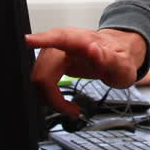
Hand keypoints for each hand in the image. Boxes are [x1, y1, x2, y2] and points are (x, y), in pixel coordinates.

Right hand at [26, 27, 146, 116]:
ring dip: (51, 99)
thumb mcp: (122, 64)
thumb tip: (92, 50)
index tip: (26, 41)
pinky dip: (50, 96)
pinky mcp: (50, 61)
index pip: (57, 38)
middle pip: (42, 72)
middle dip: (53, 97)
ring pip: (38, 79)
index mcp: (81, 40)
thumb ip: (109, 58)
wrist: (118, 53)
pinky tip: (64, 102)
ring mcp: (54, 51)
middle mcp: (63, 42)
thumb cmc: (120, 58)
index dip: (40, 40)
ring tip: (71, 108)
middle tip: (72, 110)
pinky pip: (40, 81)